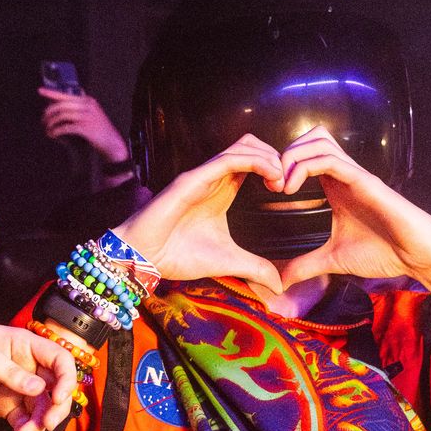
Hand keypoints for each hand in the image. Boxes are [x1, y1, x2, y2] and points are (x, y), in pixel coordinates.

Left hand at [0, 323, 76, 430]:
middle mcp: (28, 367)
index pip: (60, 359)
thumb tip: (38, 388)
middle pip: (56, 387)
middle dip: (56, 407)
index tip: (57, 397)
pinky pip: (24, 420)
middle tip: (48, 423)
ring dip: (40, 423)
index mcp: (26, 346)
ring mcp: (18, 389)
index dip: (66, 377)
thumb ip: (9, 372)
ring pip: (41, 408)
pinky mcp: (6, 407)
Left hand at [39, 87, 129, 162]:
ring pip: (62, 115)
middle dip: (49, 112)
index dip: (51, 93)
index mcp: (88, 101)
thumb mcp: (93, 114)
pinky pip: (65, 127)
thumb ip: (81, 107)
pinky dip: (56, 131)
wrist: (112, 143)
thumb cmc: (100, 130)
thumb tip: (62, 104)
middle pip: (61, 105)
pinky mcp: (85, 128)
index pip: (66, 95)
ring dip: (51, 122)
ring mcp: (87, 117)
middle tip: (43, 120)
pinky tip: (53, 134)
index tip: (40, 91)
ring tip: (47, 128)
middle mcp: (88, 106)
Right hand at [113, 135, 284, 291]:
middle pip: (250, 145)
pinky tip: (269, 177)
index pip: (253, 162)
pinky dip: (254, 162)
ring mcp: (203, 175)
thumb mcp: (229, 261)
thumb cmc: (178, 256)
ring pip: (242, 146)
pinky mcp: (193, 178)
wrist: (143, 259)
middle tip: (286, 182)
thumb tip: (280, 285)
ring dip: (268, 157)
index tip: (286, 189)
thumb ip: (255, 268)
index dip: (274, 167)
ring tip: (280, 179)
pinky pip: (229, 159)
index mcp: (222, 190)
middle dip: (275, 156)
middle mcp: (214, 178)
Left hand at [275, 126, 430, 300]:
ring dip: (291, 157)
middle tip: (272, 183)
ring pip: (318, 142)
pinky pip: (330, 160)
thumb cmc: (384, 252)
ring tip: (281, 185)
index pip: (306, 154)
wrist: (418, 256)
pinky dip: (305, 167)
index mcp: (336, 187)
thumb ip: (306, 265)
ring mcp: (355, 175)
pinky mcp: (365, 181)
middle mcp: (345, 175)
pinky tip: (292, 189)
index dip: (282, 165)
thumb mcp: (333, 260)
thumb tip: (281, 280)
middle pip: (310, 138)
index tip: (268, 191)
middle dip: (284, 154)